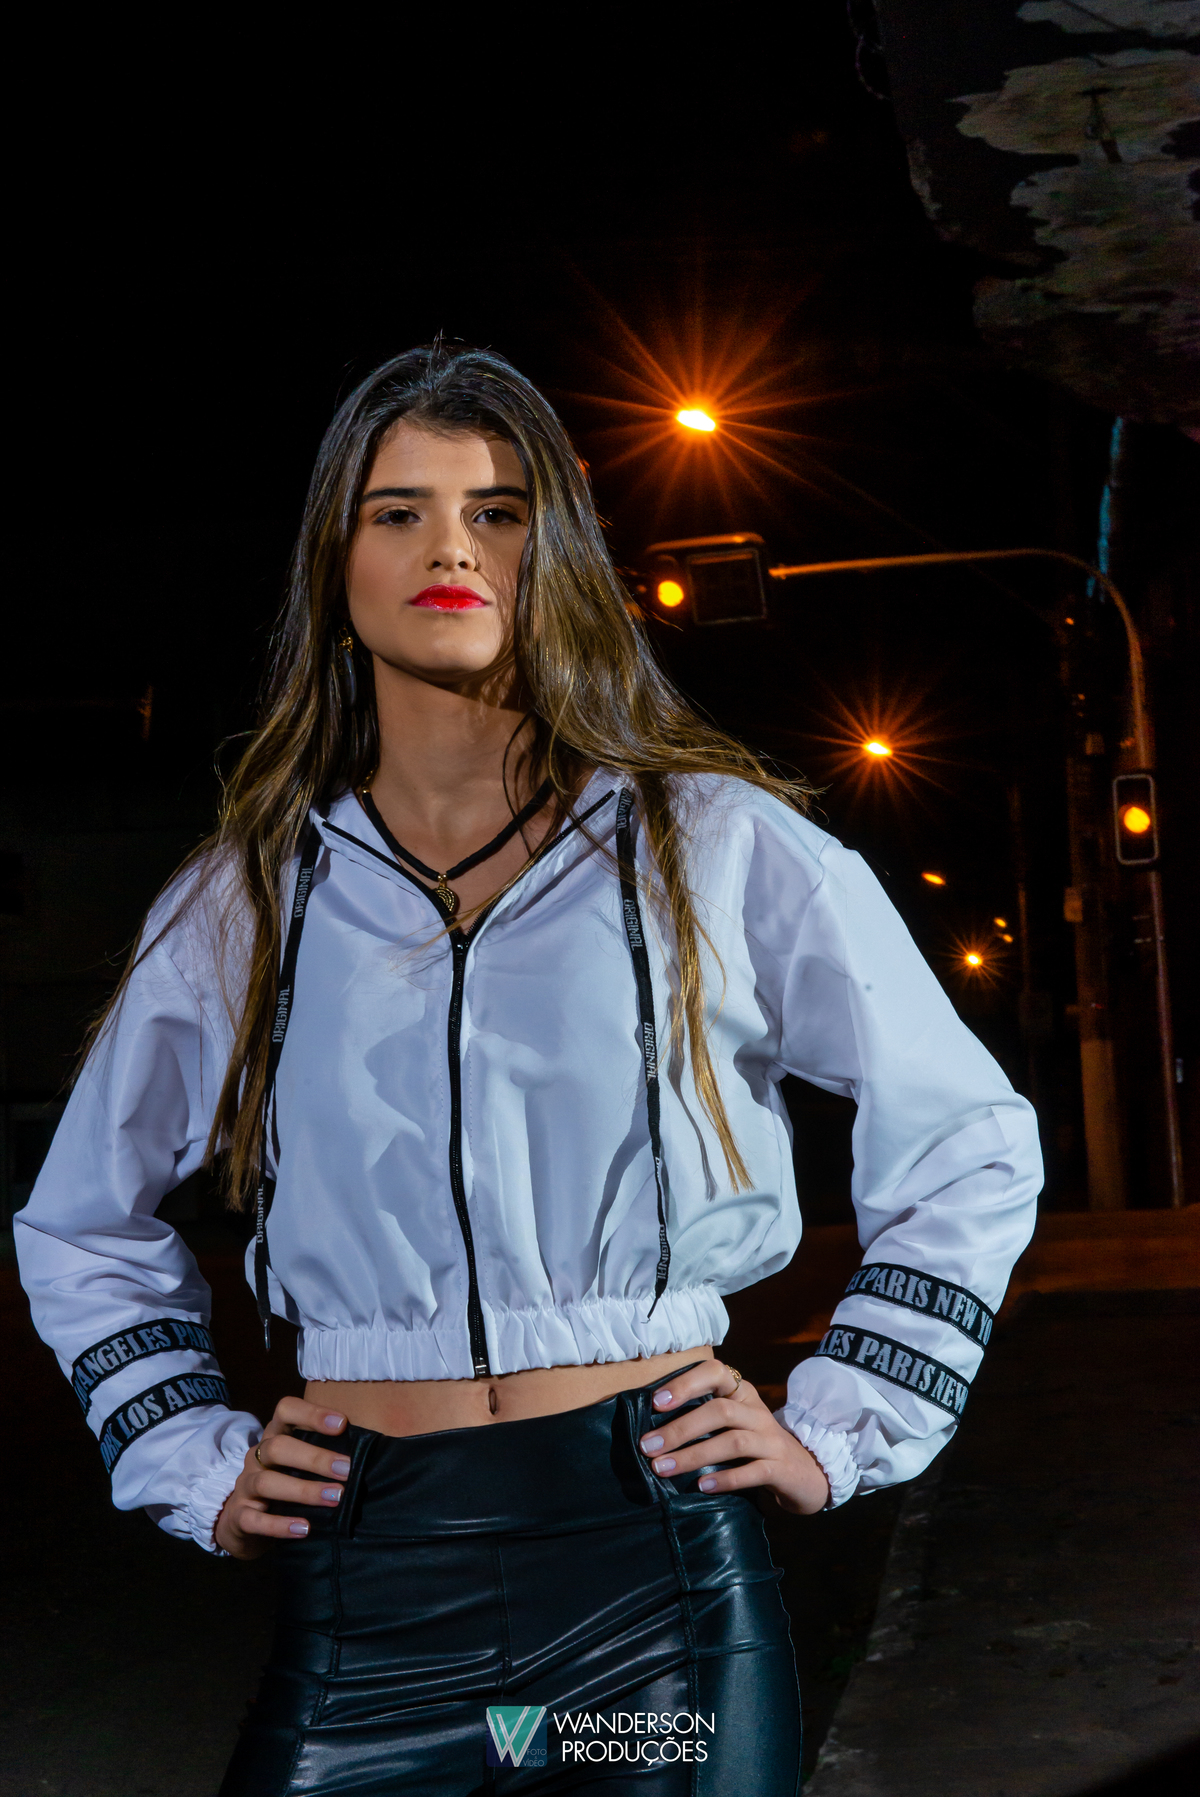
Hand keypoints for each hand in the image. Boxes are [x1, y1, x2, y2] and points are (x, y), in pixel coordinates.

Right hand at [214, 1397, 349, 1558]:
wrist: (242, 1523)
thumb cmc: (285, 1483)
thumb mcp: (299, 1463)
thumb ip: (323, 1453)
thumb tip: (368, 1453)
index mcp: (274, 1436)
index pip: (286, 1410)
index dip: (312, 1414)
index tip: (342, 1424)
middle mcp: (256, 1456)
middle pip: (278, 1447)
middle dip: (314, 1458)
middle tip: (346, 1470)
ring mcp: (245, 1486)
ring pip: (267, 1482)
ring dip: (304, 1490)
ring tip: (335, 1498)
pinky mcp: (239, 1516)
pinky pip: (254, 1519)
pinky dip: (280, 1525)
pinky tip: (305, 1528)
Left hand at [639, 1361, 829, 1515]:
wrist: (805, 1474)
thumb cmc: (756, 1446)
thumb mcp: (734, 1424)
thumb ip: (704, 1420)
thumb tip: (653, 1430)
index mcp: (742, 1394)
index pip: (717, 1373)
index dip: (686, 1384)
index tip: (656, 1402)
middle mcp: (757, 1412)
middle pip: (719, 1411)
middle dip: (680, 1428)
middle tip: (648, 1446)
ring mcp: (771, 1441)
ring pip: (732, 1442)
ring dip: (694, 1455)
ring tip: (663, 1469)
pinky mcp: (781, 1469)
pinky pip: (753, 1472)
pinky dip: (726, 1479)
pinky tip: (702, 1487)